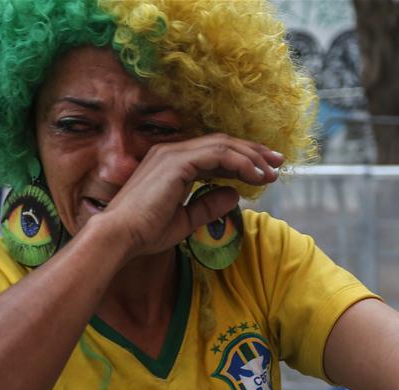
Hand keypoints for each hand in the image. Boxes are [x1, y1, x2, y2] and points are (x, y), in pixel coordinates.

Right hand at [96, 133, 282, 259]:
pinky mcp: (177, 162)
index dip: (242, 159)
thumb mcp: (186, 220)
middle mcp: (172, 152)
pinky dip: (241, 163)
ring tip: (272, 172)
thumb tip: (235, 194)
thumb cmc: (145, 233)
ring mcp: (173, 154)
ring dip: (252, 157)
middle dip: (254, 152)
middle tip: (278, 162)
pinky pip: (218, 154)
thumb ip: (209, 205)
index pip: (215, 153)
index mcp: (172, 164)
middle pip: (223, 143)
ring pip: (224, 145)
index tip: (265, 171)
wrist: (120, 237)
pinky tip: (256, 176)